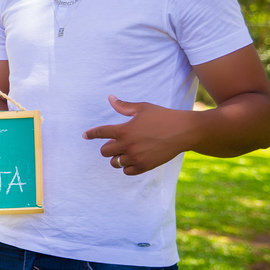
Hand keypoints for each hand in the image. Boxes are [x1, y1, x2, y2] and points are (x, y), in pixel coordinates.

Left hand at [82, 95, 196, 175]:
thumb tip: (110, 98)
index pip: (101, 133)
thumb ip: (123, 106)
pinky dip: (126, 167)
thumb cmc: (163, 116)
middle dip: (107, 147)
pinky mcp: (145, 166)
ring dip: (116, 157)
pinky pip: (127, 171)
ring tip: (124, 152)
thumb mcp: (142, 108)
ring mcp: (136, 157)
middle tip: (115, 143)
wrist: (183, 131)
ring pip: (115, 163)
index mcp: (124, 130)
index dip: (91, 134)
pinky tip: (132, 159)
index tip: (85, 135)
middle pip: (105, 151)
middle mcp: (127, 145)